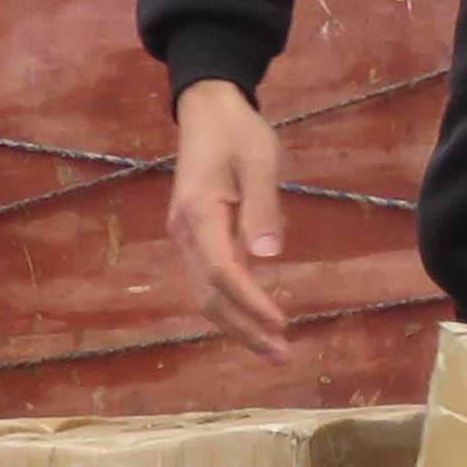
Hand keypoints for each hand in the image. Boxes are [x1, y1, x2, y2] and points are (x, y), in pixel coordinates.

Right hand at [170, 81, 291, 360]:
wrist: (207, 111)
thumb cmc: (238, 132)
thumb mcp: (260, 160)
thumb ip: (263, 207)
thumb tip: (268, 255)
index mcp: (199, 214)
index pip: (225, 273)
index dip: (252, 302)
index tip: (282, 324)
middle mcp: (184, 234)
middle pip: (209, 296)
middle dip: (244, 329)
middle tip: (281, 355)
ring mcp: (184, 238)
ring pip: (204, 295)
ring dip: (237, 324)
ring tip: (271, 348)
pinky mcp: (192, 239)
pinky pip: (207, 282)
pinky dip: (229, 306)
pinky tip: (253, 320)